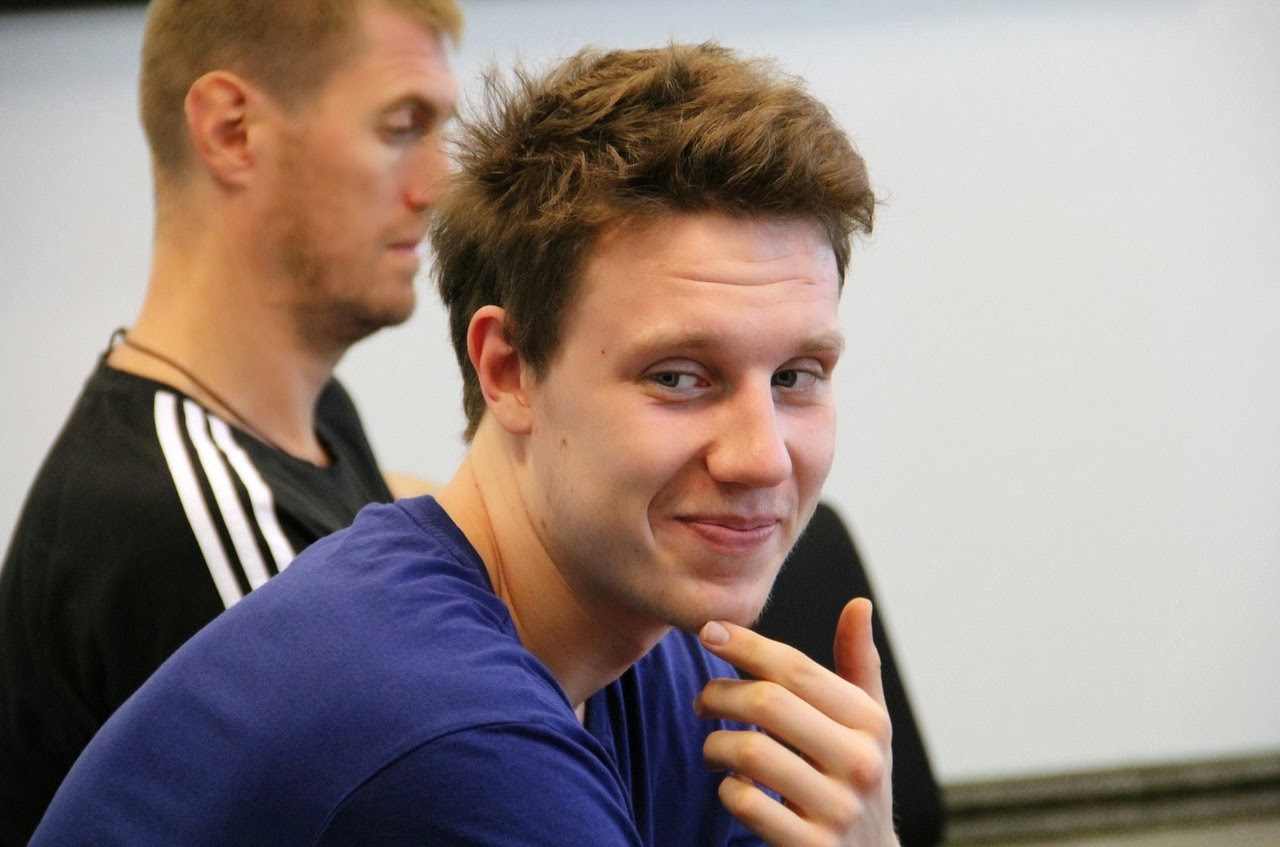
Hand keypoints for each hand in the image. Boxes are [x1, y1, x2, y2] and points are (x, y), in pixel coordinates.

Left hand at [695, 598, 898, 846]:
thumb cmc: (853, 777)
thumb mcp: (867, 724)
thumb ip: (858, 665)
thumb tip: (858, 604)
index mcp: (870, 723)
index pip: (797, 669)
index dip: (747, 645)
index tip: (708, 632)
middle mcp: (860, 764)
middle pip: (768, 703)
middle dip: (721, 694)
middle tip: (703, 701)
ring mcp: (837, 810)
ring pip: (750, 752)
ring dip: (717, 744)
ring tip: (715, 748)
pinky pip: (746, 803)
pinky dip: (727, 790)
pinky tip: (735, 787)